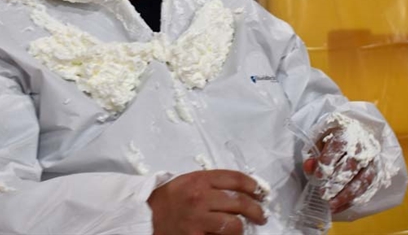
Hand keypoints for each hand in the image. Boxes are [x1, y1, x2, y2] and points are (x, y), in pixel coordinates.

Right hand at [147, 169, 267, 234]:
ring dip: (242, 227)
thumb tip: (243, 190)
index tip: (260, 192)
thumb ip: (213, 182)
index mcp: (200, 179)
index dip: (253, 186)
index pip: (235, 179)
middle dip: (256, 210)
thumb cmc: (171, 197)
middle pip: (240, 202)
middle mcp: (200, 197)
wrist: (146, 215)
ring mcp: (198, 220)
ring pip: (234, 225)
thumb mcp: (189, 180)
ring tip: (244, 228)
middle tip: (261, 215)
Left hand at [303, 125, 379, 213]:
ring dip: (347, 195)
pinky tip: (340, 207)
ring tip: (331, 205)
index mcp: (347, 131)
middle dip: (337, 182)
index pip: (338, 146)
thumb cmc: (335, 136)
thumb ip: (313, 151)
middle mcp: (363, 146)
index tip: (317, 176)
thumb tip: (308, 166)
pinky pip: (368, 189)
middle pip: (352, 165)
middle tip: (323, 193)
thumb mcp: (320, 137)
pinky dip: (353, 200)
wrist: (360, 133)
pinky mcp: (378, 173)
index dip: (328, 161)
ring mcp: (373, 160)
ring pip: (363, 180)